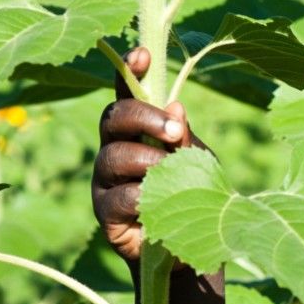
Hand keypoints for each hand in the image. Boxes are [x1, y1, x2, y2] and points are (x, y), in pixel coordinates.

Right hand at [91, 48, 199, 265]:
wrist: (190, 248)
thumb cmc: (194, 193)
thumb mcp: (198, 160)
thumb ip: (185, 137)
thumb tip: (177, 107)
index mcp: (137, 127)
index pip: (125, 91)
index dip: (129, 69)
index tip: (142, 55)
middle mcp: (114, 146)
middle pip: (111, 116)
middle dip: (141, 116)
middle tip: (173, 130)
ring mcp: (105, 180)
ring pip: (112, 156)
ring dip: (146, 159)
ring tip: (170, 170)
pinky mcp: (105, 213)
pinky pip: (117, 197)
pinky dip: (141, 196)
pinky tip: (157, 201)